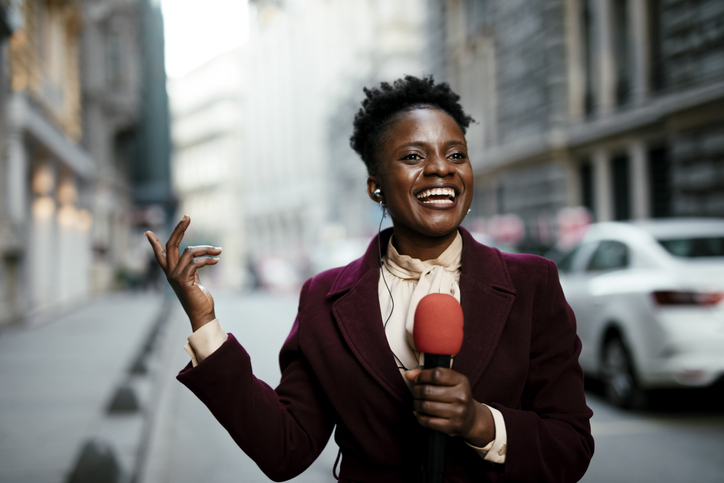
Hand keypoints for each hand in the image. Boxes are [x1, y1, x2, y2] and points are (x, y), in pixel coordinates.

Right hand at [145, 215, 221, 331]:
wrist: (202, 315)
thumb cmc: (199, 298)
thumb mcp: (194, 279)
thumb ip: (191, 267)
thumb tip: (195, 256)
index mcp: (172, 272)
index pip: (160, 254)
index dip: (154, 243)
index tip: (147, 232)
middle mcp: (170, 273)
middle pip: (171, 245)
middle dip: (179, 229)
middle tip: (187, 216)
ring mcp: (175, 277)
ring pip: (188, 251)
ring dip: (205, 249)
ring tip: (218, 251)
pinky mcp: (183, 281)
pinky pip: (196, 262)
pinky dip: (207, 259)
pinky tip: (216, 261)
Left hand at [405, 367, 494, 446]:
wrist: (471, 418)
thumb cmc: (456, 396)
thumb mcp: (448, 381)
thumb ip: (428, 374)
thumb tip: (409, 374)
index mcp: (462, 381)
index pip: (436, 374)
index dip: (422, 376)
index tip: (419, 379)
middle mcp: (461, 396)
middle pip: (427, 391)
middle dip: (416, 391)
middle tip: (416, 392)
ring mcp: (457, 413)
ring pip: (425, 406)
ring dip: (416, 404)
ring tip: (418, 402)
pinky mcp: (451, 427)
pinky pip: (427, 421)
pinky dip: (419, 417)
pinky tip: (420, 413)